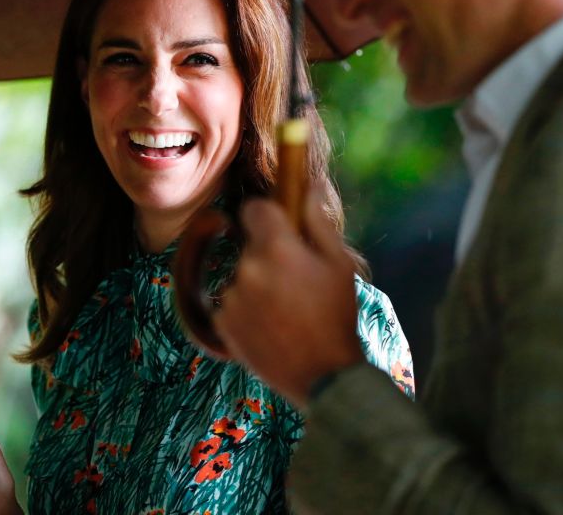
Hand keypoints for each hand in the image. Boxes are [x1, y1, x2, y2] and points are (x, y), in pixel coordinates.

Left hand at [213, 187, 364, 405]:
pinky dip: (247, 311)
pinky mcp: (222, 323)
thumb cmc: (337, 316)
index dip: (268, 216)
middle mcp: (248, 268)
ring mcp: (232, 297)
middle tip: (297, 281)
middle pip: (252, 247)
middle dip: (270, 256)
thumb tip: (308, 188)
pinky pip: (232, 304)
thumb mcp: (340, 264)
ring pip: (243, 276)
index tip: (280, 228)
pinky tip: (272, 326)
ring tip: (287, 310)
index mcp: (277, 248)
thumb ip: (318, 222)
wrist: (323, 375)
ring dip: (258, 285)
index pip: (254, 209)